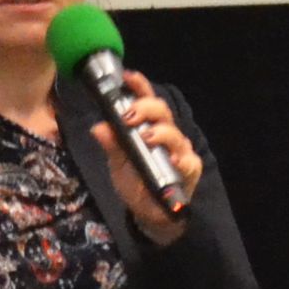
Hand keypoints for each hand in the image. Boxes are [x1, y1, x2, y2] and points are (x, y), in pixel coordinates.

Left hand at [94, 71, 203, 245]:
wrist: (148, 211)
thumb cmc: (135, 180)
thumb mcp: (117, 162)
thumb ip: (111, 144)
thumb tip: (98, 127)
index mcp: (148, 125)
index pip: (146, 99)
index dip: (139, 86)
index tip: (127, 77)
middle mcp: (166, 133)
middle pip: (162, 112)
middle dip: (146, 108)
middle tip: (129, 115)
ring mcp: (180, 150)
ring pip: (175, 134)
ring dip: (160, 133)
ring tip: (146, 137)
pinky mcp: (189, 169)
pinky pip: (187, 161)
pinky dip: (180, 159)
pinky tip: (172, 160)